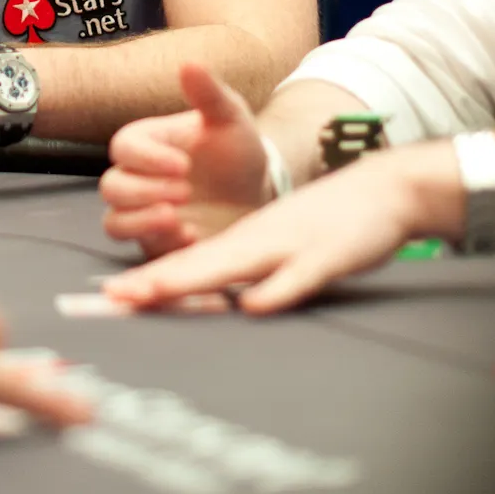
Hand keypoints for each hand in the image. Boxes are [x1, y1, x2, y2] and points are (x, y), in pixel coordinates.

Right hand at [100, 60, 270, 257]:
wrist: (259, 196)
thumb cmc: (237, 152)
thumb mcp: (231, 119)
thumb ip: (209, 94)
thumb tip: (190, 64)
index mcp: (148, 143)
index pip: (124, 147)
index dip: (147, 158)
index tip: (183, 164)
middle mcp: (138, 178)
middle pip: (112, 187)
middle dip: (144, 192)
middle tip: (184, 192)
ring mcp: (144, 213)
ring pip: (114, 221)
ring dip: (141, 221)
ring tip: (177, 218)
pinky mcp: (155, 243)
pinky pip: (139, 249)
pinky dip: (159, 244)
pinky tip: (190, 237)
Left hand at [105, 147, 430, 314]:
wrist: (380, 190)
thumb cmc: (325, 221)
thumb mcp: (278, 240)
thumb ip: (244, 265)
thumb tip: (213, 295)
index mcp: (245, 240)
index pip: (188, 259)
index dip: (151, 277)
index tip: (114, 297)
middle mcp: (259, 240)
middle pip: (201, 261)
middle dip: (158, 280)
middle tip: (118, 297)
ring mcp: (291, 245)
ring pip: (237, 262)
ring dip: (197, 277)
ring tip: (158, 289)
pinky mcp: (327, 254)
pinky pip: (299, 276)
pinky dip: (276, 290)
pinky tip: (254, 304)